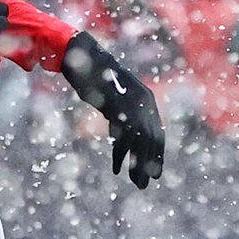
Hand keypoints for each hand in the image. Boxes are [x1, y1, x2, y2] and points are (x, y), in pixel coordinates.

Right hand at [62, 32, 164, 188]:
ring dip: (137, 164)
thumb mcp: (112, 96)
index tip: (154, 174)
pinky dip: (119, 154)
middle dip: (149, 164)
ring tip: (135, 182)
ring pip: (141, 141)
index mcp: (146, 98)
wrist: (81, 54)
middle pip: (152, 140)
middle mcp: (144, 101)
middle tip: (144, 184)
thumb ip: (121, 112)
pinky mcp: (116, 105)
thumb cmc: (95, 75)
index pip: (158, 133)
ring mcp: (131, 102)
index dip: (157, 155)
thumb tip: (122, 132)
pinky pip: (122, 136)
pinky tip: (115, 167)